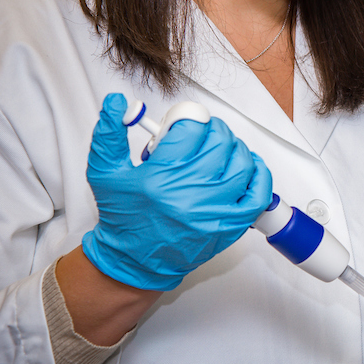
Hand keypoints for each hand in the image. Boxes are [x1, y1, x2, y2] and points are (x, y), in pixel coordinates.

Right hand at [82, 93, 272, 289]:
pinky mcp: (230, 226)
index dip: (188, 117)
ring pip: (243, 162)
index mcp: (161, 176)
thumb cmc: (124, 216)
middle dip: (211, 130)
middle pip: (220, 141)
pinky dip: (258, 175)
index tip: (183, 122)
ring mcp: (214, 211)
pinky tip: (247, 167)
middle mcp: (191, 193)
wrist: (135, 261)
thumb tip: (118, 102)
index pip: (192, 127)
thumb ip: (108, 134)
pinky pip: (258, 194)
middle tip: (200, 134)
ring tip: (218, 149)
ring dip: (234, 147)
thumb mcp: (105, 172)